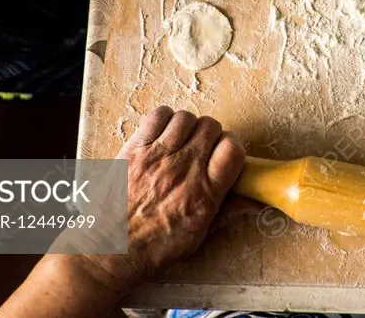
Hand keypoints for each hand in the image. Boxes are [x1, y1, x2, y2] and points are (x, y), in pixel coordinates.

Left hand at [70, 107, 253, 294]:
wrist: (110, 249)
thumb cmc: (152, 248)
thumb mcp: (198, 236)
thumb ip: (227, 213)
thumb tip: (254, 203)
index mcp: (205, 192)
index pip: (233, 149)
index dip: (232, 146)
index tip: (225, 153)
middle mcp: (185, 168)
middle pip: (211, 127)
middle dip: (210, 134)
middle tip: (201, 148)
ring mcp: (159, 156)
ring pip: (186, 118)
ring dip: (187, 126)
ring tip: (180, 140)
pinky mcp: (135, 149)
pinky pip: (158, 116)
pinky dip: (163, 120)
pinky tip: (160, 135)